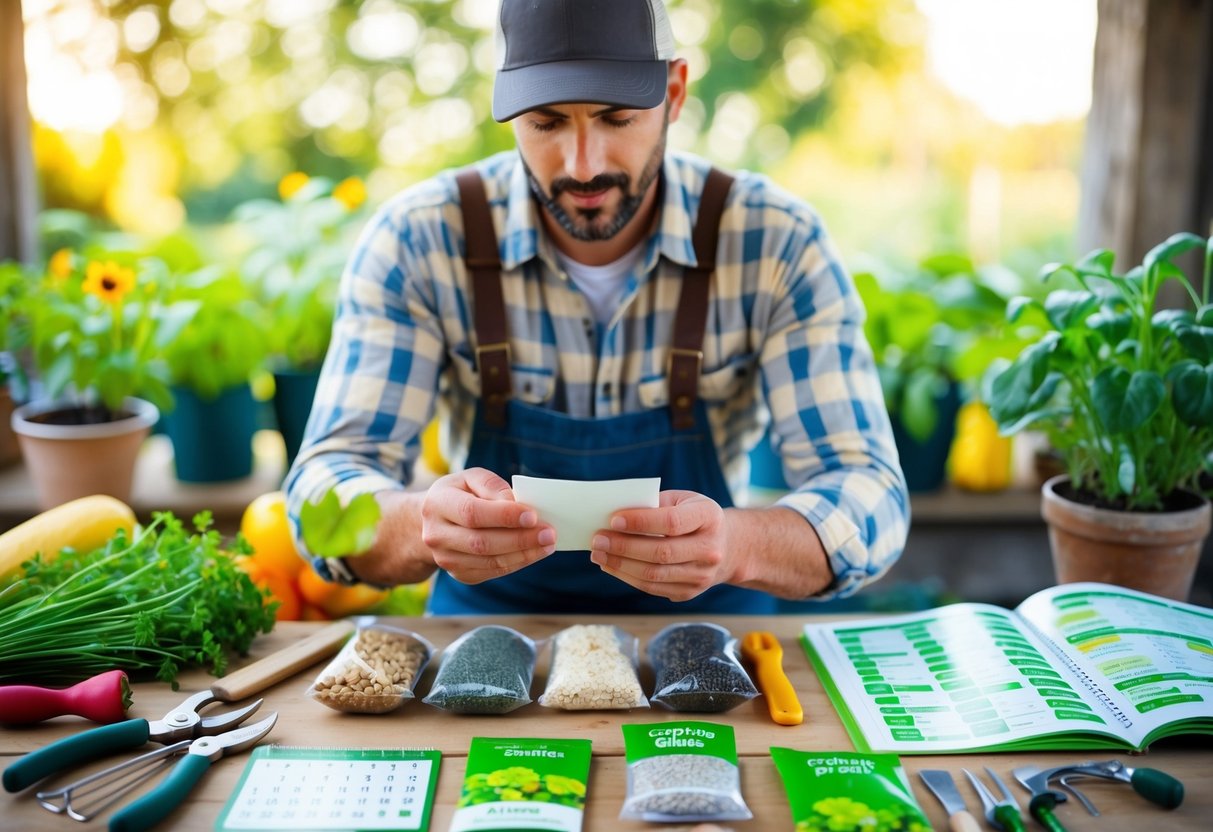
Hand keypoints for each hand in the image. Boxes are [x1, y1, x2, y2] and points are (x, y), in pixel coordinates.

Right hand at [420, 468, 555, 583]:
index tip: (532, 516)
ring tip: (547, 544)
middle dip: (520, 539)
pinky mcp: (459, 574)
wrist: (432, 522)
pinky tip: (533, 553)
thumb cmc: (459, 494)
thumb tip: (515, 503)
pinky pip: (492, 572)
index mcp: (437, 504)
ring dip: (523, 554)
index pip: (472, 513)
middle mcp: (437, 535)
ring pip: (489, 562)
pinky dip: (516, 563)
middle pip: (481, 542)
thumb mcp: (471, 478)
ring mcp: (446, 559)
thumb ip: (492, 485)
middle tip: (549, 533)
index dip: (504, 516)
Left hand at [589, 490, 734, 601]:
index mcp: (709, 518)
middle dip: (623, 547)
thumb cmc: (695, 516)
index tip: (613, 520)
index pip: (672, 522)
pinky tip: (611, 566)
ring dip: (620, 565)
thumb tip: (615, 516)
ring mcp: (701, 575)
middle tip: (598, 539)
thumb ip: (654, 504)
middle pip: (661, 552)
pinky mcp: (689, 592)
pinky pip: (653, 588)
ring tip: (598, 554)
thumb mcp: (683, 500)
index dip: (641, 522)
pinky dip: (628, 577)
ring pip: (654, 574)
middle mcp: (710, 549)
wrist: (728, 547)